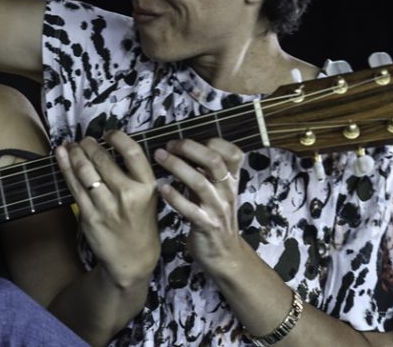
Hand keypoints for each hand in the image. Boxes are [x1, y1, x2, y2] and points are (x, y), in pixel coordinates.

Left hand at [56, 133, 159, 286]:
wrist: (131, 260)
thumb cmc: (141, 226)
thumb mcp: (149, 200)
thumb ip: (135, 177)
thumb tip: (112, 148)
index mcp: (147, 188)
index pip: (132, 153)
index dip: (117, 137)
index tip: (108, 133)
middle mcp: (127, 196)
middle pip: (102, 159)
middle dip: (89, 144)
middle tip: (84, 140)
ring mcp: (106, 206)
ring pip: (85, 171)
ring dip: (75, 153)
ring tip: (71, 146)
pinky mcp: (88, 216)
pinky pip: (73, 186)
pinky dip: (65, 167)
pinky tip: (60, 155)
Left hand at [153, 138, 244, 274]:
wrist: (223, 254)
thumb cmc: (214, 216)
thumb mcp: (215, 191)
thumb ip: (205, 172)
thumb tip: (183, 146)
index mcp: (231, 180)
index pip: (233, 153)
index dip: (214, 142)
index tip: (189, 138)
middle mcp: (227, 192)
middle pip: (214, 162)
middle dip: (189, 148)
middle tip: (168, 144)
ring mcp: (217, 209)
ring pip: (200, 183)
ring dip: (177, 167)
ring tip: (159, 157)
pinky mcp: (206, 226)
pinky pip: (190, 209)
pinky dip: (175, 197)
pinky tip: (161, 188)